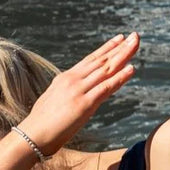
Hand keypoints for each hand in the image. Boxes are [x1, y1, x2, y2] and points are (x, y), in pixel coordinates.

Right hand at [19, 34, 138, 156]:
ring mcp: (79, 91)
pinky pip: (106, 88)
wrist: (33, 134)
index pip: (91, 59)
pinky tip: (132, 69)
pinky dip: (120, 78)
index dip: (107, 48)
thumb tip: (79, 92)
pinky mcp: (84, 104)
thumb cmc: (43, 121)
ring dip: (124, 56)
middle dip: (120, 48)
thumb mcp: (56, 99)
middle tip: (135, 35)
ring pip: (106, 69)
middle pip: (101, 60)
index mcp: (66, 78)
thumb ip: (69, 92)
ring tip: (136, 43)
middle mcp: (73, 80)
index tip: (120, 39)